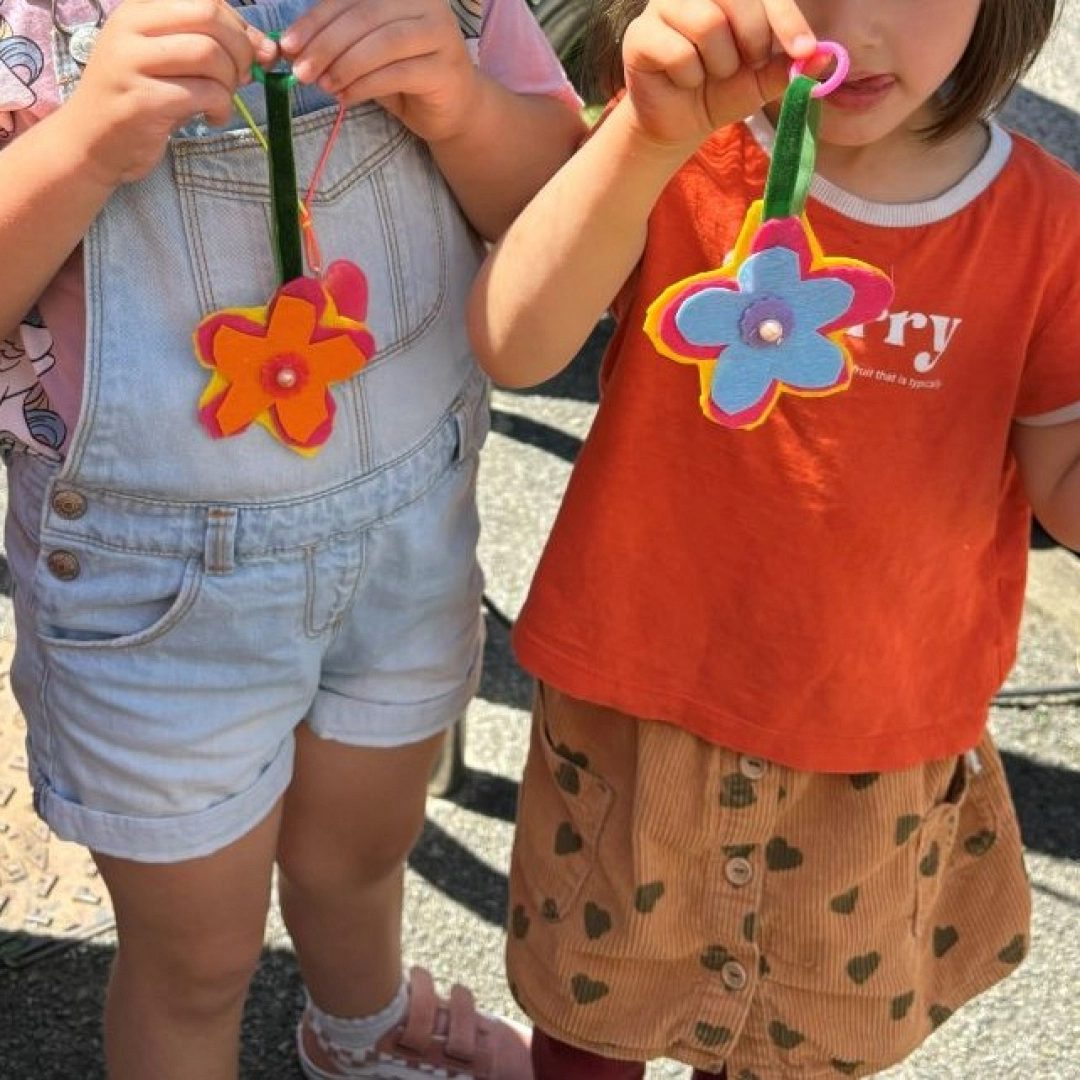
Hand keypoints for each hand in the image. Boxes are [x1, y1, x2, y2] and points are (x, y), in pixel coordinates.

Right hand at [62, 0, 276, 185]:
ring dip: (230, 81)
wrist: (93, 142)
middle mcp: (131, 27)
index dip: (240, 25)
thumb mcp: (172, 63)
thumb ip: (214, 48)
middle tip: (243, 77)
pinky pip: (203, 93)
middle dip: (240, 48)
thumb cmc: (141, 99)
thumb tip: (267, 48)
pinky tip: (212, 117)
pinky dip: (221, 107)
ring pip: (208, 54)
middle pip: (208, 16)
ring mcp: (132, 62)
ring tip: (222, 100)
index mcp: (139, 9)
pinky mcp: (142, 100)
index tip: (255, 53)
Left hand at [279, 0, 480, 142]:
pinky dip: (365, 86)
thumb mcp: (366, 49)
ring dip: (345, 66)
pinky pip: (397, 73)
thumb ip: (338, 41)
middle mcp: (425, 2)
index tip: (287, 44)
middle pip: (364, 17)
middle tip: (301, 72)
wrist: (452, 108)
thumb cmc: (405, 75)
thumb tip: (290, 47)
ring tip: (324, 86)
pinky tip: (346, 97)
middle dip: (326, 45)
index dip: (315, 20)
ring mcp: (440, 33)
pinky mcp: (446, 68)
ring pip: (382, 44)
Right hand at [620, 0, 816, 149]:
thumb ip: (789, 66)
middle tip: (747, 65)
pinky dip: (688, 77)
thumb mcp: (762, 81)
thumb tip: (826, 57)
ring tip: (711, 74)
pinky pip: (678, 52)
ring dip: (718, 63)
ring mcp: (663, 6)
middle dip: (752, 40)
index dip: (785, 17)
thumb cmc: (720, 91)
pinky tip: (682, 81)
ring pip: (707, 23)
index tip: (804, 49)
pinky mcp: (640, 35)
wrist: (679, 124)